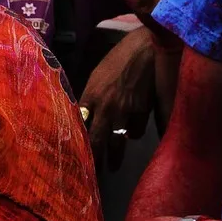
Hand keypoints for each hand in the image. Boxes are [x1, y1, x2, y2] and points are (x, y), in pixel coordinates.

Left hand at [80, 28, 155, 170]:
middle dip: (95, 159)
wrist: (146, 48)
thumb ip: (91, 97)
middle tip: (92, 172)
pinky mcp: (144, 111)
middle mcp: (107, 105)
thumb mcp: (98, 76)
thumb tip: (86, 116)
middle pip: (97, 140)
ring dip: (115, 155)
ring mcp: (127, 110)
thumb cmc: (118, 59)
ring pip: (120, 141)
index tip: (75, 155)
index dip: (78, 142)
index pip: (80, 125)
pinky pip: (137, 131)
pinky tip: (131, 133)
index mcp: (91, 94)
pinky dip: (133, 133)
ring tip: (112, 166)